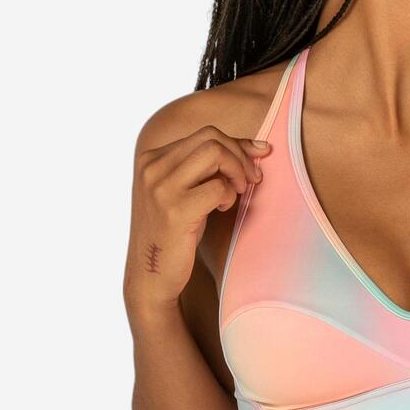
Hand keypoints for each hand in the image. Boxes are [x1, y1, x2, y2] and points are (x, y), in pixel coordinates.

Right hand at [123, 126, 271, 315]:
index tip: (260, 154)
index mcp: (151, 158)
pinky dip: (229, 196)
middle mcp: (152, 168)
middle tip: (252, 179)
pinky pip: (219, 187)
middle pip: (212, 138)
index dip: (238, 143)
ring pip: (215, 153)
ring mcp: (161, 188)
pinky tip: (222, 210)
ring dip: (237, 171)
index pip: (204, 133)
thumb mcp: (181, 190)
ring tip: (236, 192)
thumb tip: (256, 146)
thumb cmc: (174, 232)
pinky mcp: (175, 210)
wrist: (150, 276)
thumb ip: (204, 166)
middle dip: (241, 155)